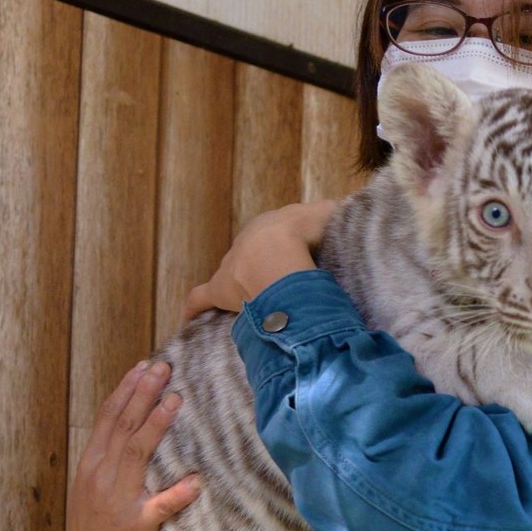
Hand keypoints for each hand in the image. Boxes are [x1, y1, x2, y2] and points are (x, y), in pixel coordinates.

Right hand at [65, 361, 200, 530]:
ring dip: (156, 424)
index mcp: (91, 467)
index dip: (126, 390)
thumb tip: (135, 429)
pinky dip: (178, 493)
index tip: (143, 366)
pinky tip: (195, 480)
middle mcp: (100, 478)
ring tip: (175, 398)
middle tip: (162, 366)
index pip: (108, 419)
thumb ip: (112, 462)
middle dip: (142, 393)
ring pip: (136, 453)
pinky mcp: (136, 525)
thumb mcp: (97, 492)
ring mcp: (117, 501)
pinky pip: (160, 506)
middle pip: (123, 426)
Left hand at [182, 198, 336, 321]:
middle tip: (282, 282)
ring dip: (243, 285)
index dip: (285, 249)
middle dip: (264, 267)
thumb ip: (333, 214)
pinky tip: (189, 318)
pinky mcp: (219, 289)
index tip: (296, 259)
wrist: (280, 249)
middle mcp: (245, 243)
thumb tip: (342, 212)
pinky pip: (201, 298)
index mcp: (267, 226)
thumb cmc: (304, 233)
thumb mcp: (326, 215)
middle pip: (253, 256)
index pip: (273, 238)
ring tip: (258, 299)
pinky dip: (195, 308)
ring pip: (234, 275)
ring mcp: (230, 267)